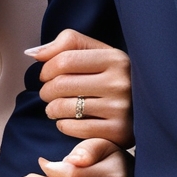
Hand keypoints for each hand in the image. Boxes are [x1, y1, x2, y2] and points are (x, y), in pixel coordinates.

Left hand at [27, 29, 132, 147]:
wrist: (141, 107)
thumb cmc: (111, 75)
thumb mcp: (98, 52)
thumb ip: (67, 44)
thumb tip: (34, 54)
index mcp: (115, 58)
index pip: (65, 60)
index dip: (47, 68)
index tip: (45, 75)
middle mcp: (120, 83)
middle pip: (62, 84)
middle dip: (46, 90)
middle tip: (47, 93)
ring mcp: (121, 109)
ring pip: (65, 107)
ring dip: (51, 108)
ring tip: (53, 107)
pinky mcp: (118, 133)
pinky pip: (75, 129)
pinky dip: (62, 125)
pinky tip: (65, 121)